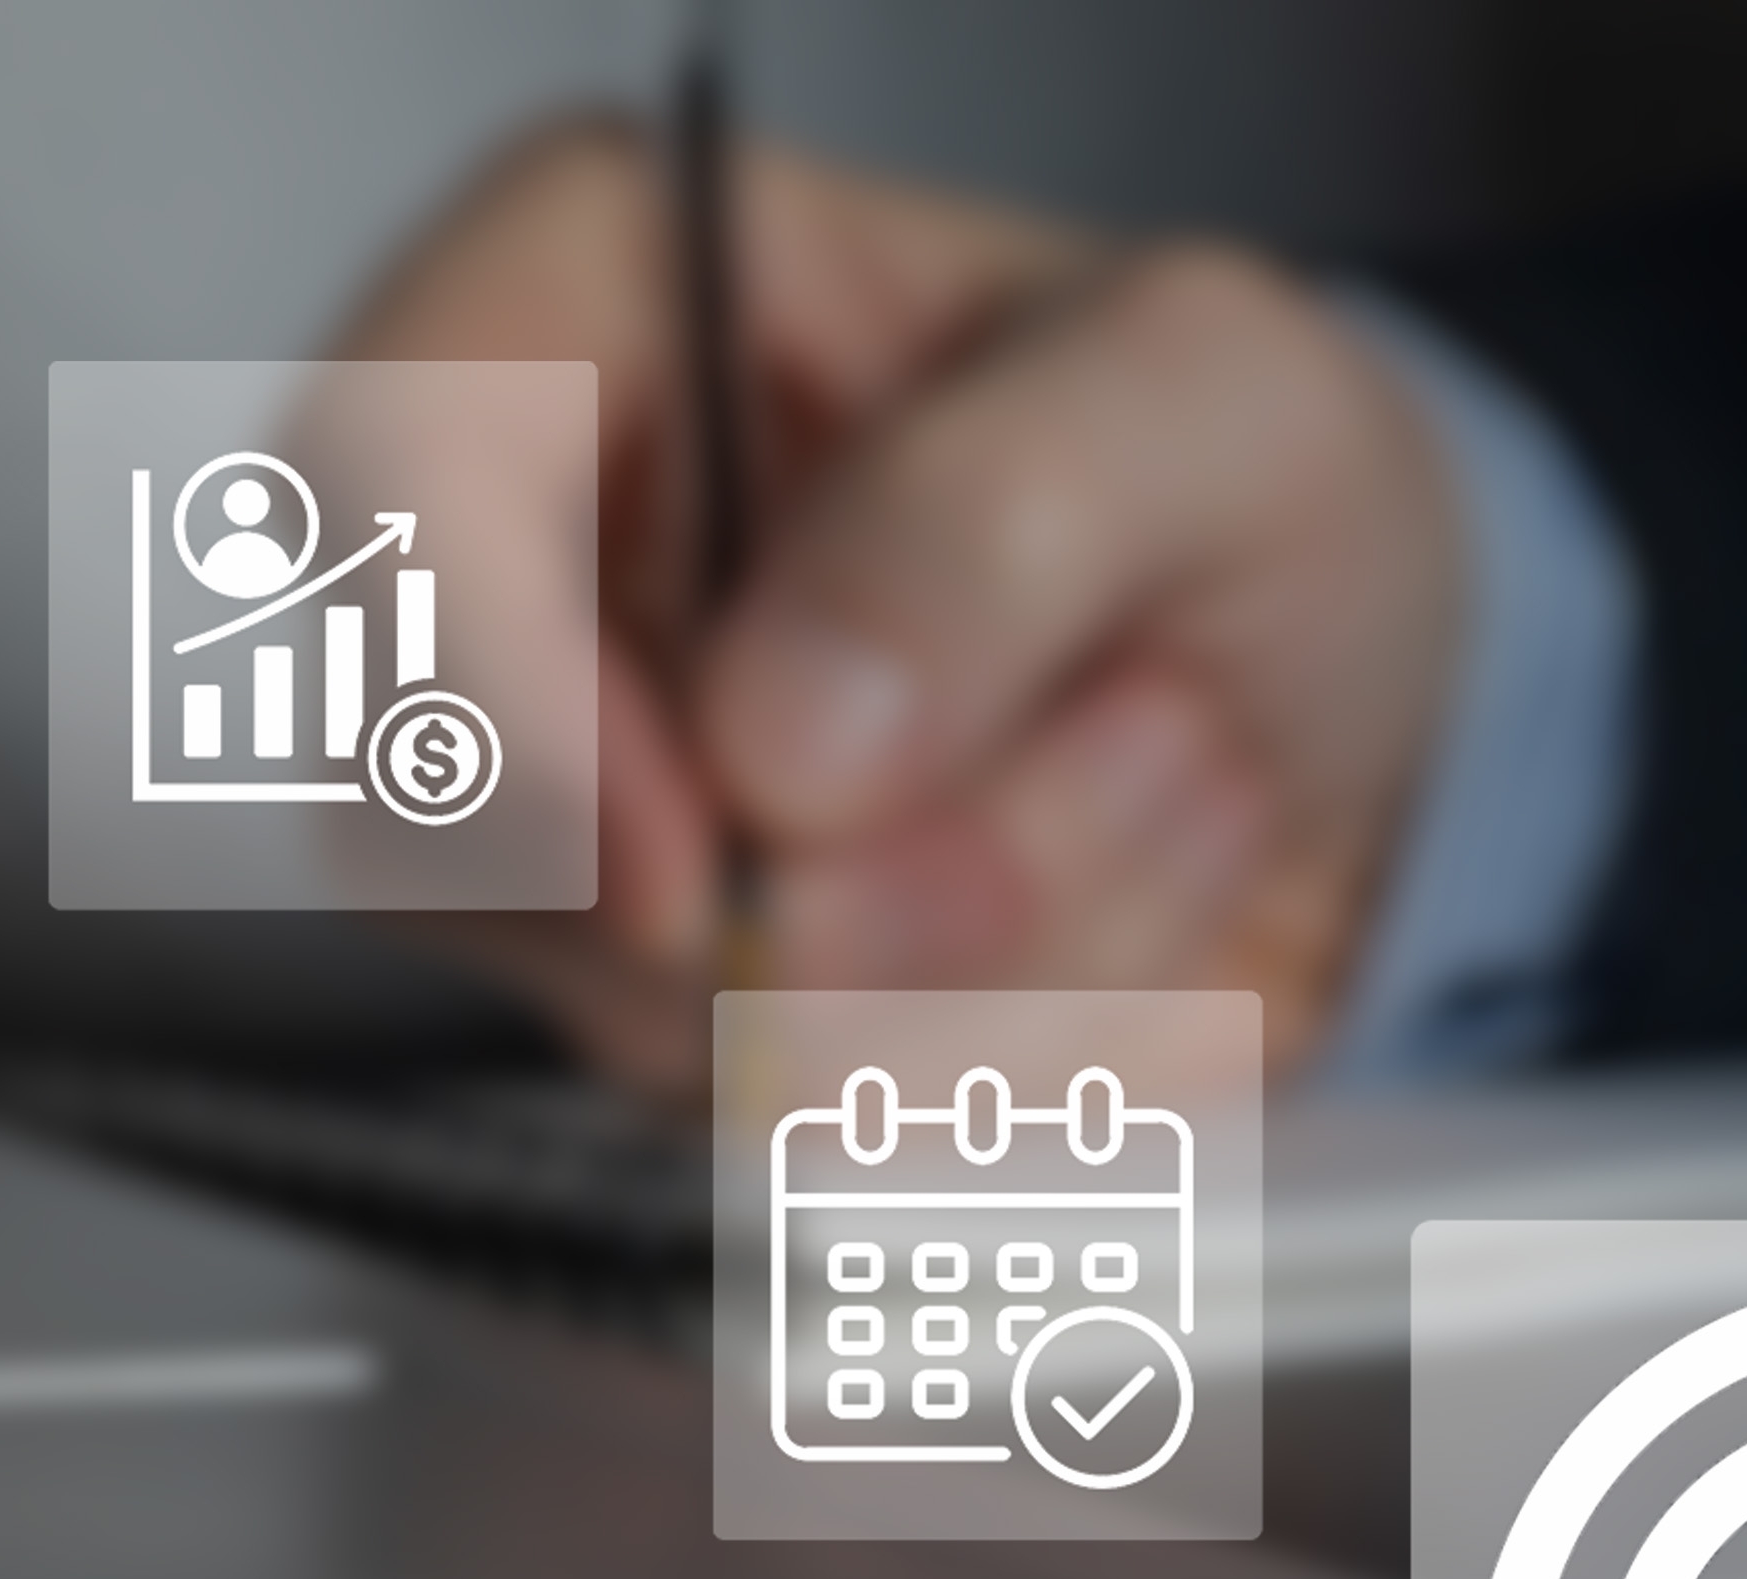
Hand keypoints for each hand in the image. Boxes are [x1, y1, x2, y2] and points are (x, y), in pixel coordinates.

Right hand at [333, 119, 1469, 1082]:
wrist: (1357, 695)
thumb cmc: (1248, 480)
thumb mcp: (1215, 405)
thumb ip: (1000, 521)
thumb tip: (770, 743)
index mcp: (614, 294)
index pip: (388, 462)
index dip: (488, 688)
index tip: (683, 873)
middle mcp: (546, 558)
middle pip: (450, 805)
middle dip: (790, 903)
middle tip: (1056, 828)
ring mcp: (597, 802)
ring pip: (629, 1007)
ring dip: (962, 973)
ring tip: (1162, 790)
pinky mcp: (691, 998)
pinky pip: (780, 1116)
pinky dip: (1000, 1064)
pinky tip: (1129, 929)